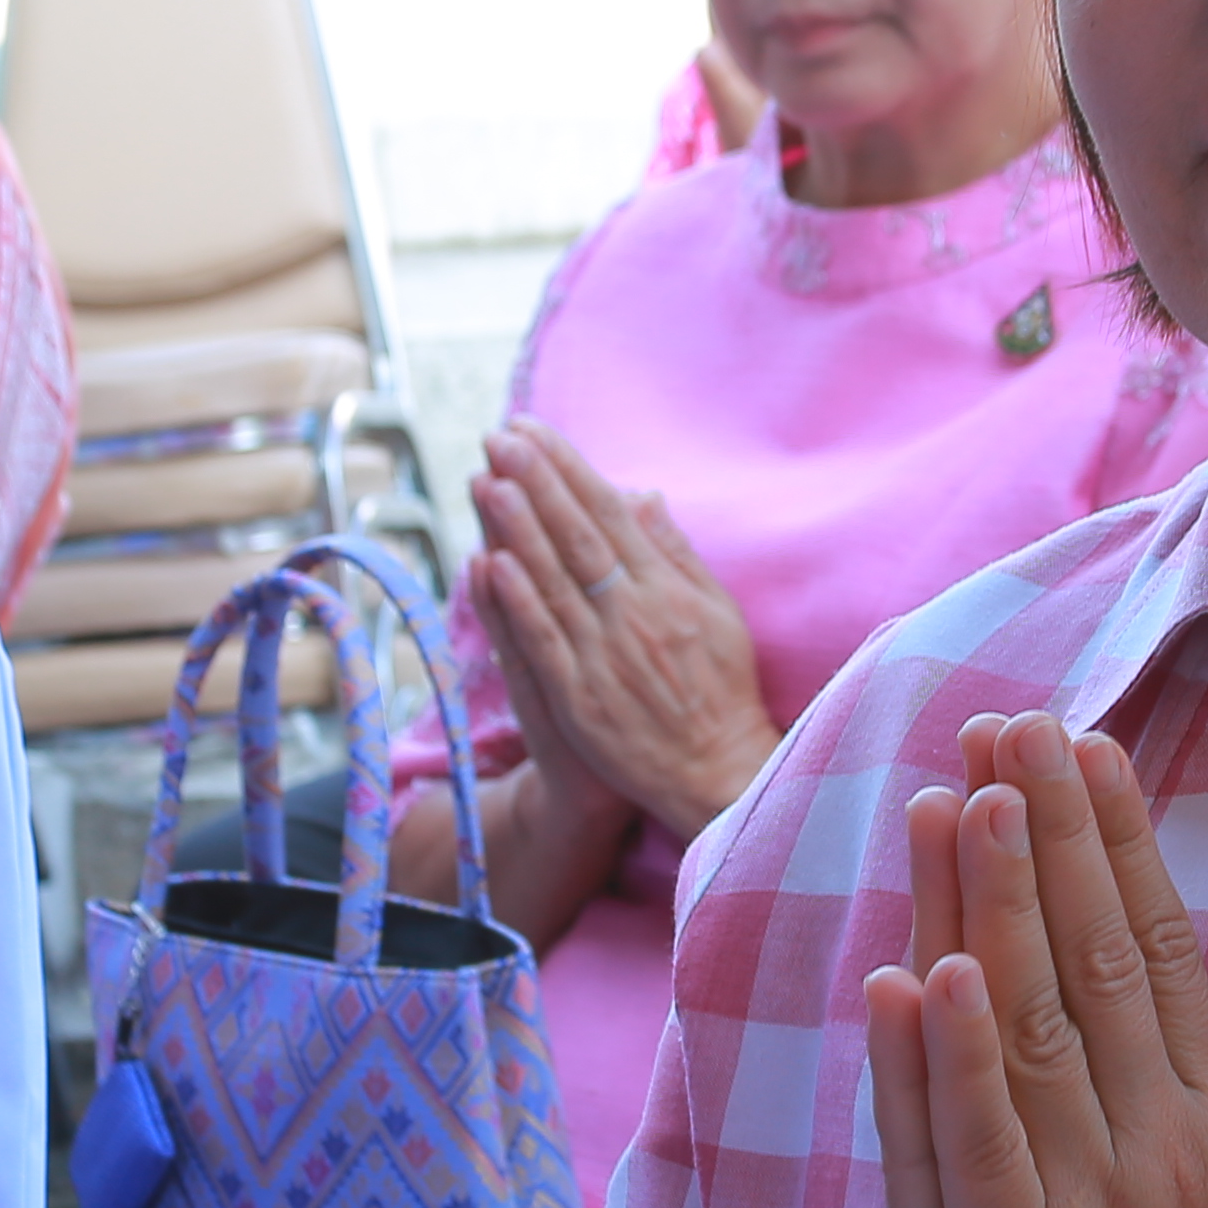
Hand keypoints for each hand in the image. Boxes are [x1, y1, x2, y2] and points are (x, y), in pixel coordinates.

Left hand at [469, 423, 785, 841]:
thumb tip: (642, 496)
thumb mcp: (717, 613)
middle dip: (538, 482)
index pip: (611, 515)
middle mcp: (637, 615)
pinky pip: (543, 642)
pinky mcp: (580, 699)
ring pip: (555, 582)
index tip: (534, 432)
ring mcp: (605, 657)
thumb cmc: (721, 690)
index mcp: (669, 590)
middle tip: (501, 436)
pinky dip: (517, 603)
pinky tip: (489, 563)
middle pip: (579, 537)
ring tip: (487, 480)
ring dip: (518, 529)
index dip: (569, 470)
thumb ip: (675, 554)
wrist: (718, 774)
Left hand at [864, 713, 1207, 1207]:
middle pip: (1094, 958)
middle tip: (1007, 722)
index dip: (1116, 842)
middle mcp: (1164, 1141)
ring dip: (993, 904)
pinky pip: (986, 1148)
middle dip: (1047, 833)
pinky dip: (959, 1059)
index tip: (1080, 746)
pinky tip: (931, 974)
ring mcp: (1093, 1205)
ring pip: (1035, 1026)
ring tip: (959, 795)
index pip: (1160, 946)